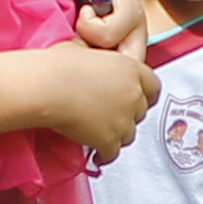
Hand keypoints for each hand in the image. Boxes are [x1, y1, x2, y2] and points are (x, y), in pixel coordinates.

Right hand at [25, 41, 159, 154]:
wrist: (49, 87)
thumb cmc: (59, 66)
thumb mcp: (84, 49)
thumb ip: (99, 58)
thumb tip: (91, 58)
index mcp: (130, 69)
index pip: (153, 86)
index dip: (144, 95)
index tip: (134, 100)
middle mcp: (133, 95)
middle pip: (141, 112)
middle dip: (127, 115)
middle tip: (110, 116)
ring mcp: (123, 120)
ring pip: (128, 135)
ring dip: (116, 135)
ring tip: (100, 134)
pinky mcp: (109, 140)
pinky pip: (112, 153)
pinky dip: (104, 154)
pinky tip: (95, 154)